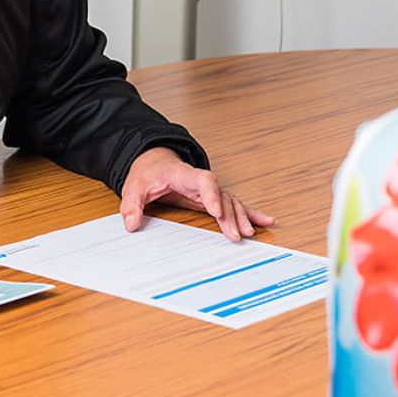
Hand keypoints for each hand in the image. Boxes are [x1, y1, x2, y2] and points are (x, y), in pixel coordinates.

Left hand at [120, 148, 274, 241]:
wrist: (155, 162)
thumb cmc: (148, 172)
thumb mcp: (134, 186)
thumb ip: (132, 205)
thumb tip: (131, 223)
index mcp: (184, 174)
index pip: (203, 180)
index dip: (212, 194)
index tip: (215, 211)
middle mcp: (201, 181)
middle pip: (222, 195)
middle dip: (230, 214)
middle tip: (235, 234)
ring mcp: (209, 190)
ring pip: (230, 201)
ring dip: (241, 216)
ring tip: (249, 232)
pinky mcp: (212, 198)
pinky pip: (233, 204)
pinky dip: (249, 212)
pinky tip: (265, 220)